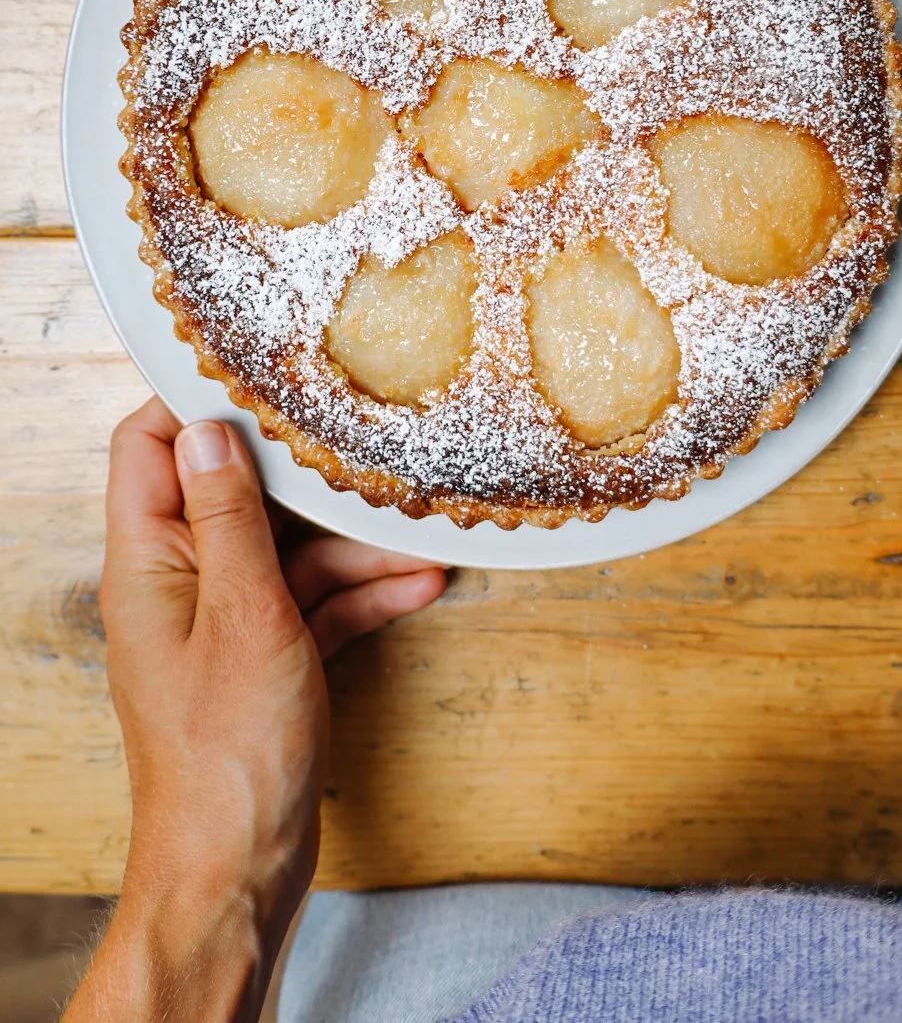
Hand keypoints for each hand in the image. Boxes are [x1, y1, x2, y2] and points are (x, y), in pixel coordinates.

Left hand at [64, 398, 445, 1022]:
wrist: (242, 866)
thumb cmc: (229, 753)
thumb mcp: (245, 614)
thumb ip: (229, 517)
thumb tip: (208, 428)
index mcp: (148, 563)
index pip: (150, 447)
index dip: (198, 402)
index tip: (261, 371)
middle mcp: (178, 582)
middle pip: (233, 493)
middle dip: (301, 473)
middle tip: (357, 439)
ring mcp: (222, 620)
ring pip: (285, 549)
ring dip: (350, 543)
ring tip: (415, 528)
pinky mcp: (263, 656)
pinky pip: (311, 602)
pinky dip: (358, 593)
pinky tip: (417, 585)